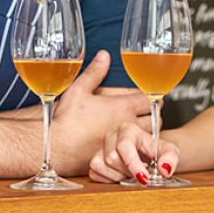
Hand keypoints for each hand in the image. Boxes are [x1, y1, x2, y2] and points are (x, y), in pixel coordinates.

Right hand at [49, 51, 153, 175]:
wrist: (58, 147)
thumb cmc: (66, 119)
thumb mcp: (79, 90)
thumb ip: (95, 72)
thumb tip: (104, 55)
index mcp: (122, 107)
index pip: (149, 100)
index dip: (150, 97)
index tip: (147, 97)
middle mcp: (127, 125)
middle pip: (155, 119)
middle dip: (154, 114)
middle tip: (149, 112)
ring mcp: (124, 143)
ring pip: (148, 136)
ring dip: (148, 131)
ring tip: (142, 127)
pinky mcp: (119, 157)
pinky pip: (137, 151)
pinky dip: (139, 147)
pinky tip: (130, 144)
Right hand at [89, 121, 179, 184]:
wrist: (148, 153)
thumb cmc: (156, 150)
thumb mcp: (169, 150)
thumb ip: (170, 158)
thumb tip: (164, 170)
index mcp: (128, 129)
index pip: (124, 145)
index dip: (132, 163)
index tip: (143, 177)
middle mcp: (112, 136)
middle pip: (112, 158)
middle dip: (127, 171)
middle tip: (140, 172)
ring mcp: (101, 147)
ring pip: (100, 165)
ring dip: (116, 175)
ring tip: (129, 172)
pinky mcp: (95, 159)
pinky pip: (94, 173)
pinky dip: (107, 179)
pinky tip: (120, 175)